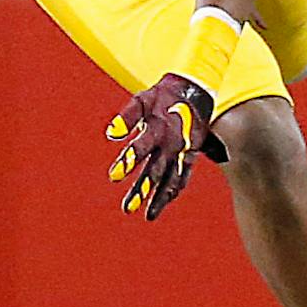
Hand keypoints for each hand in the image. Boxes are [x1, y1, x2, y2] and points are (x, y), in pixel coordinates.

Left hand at [106, 74, 216, 221]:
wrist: (195, 90)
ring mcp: (183, 151)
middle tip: (127, 208)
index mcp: (158, 128)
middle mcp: (172, 143)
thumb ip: (127, 116)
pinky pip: (183, 176)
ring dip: (159, 198)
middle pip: (155, 170)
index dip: (127, 162)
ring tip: (148, 216)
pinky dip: (174, 190)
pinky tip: (162, 204)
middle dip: (141, 190)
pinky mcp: (191, 155)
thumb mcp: (143, 99)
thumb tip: (111, 134)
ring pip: (171, 179)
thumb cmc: (162, 96)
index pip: (141, 148)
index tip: (113, 177)